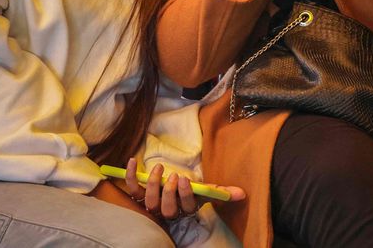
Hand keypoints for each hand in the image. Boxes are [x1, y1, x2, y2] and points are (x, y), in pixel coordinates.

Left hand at [122, 157, 245, 221]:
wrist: (170, 195)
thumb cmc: (190, 192)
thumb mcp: (206, 192)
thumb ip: (221, 192)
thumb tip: (242, 193)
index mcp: (186, 209)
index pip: (186, 206)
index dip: (186, 194)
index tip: (187, 179)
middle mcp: (168, 211)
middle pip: (167, 209)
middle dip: (170, 193)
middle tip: (174, 176)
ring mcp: (153, 204)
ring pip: (149, 202)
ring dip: (153, 185)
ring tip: (159, 169)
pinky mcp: (139, 196)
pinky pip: (133, 190)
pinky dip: (130, 176)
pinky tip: (132, 161)